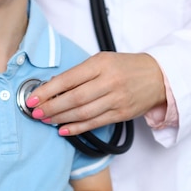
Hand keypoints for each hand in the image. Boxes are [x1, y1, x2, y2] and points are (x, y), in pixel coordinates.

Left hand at [28, 52, 165, 135]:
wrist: (158, 76)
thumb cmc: (126, 66)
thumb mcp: (103, 60)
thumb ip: (80, 73)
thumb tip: (52, 86)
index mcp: (101, 64)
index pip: (69, 79)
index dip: (48, 90)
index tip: (32, 98)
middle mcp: (109, 81)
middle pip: (74, 98)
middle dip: (51, 107)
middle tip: (35, 112)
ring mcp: (117, 99)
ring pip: (83, 113)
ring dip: (61, 119)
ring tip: (46, 120)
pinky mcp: (121, 114)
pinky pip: (95, 123)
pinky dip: (77, 128)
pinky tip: (63, 130)